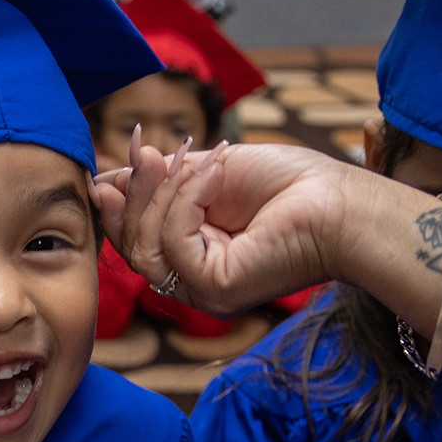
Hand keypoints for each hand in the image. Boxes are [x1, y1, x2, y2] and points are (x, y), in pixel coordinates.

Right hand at [95, 139, 359, 318]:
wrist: (338, 200)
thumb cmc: (289, 185)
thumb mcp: (209, 172)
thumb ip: (161, 180)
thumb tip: (102, 179)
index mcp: (191, 255)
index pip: (133, 236)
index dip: (121, 198)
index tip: (129, 153)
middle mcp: (192, 281)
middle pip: (131, 246)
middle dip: (135, 194)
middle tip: (148, 151)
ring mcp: (202, 290)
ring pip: (145, 248)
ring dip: (160, 194)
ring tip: (187, 158)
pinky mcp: (215, 290)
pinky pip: (174, 242)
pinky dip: (187, 199)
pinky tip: (215, 173)